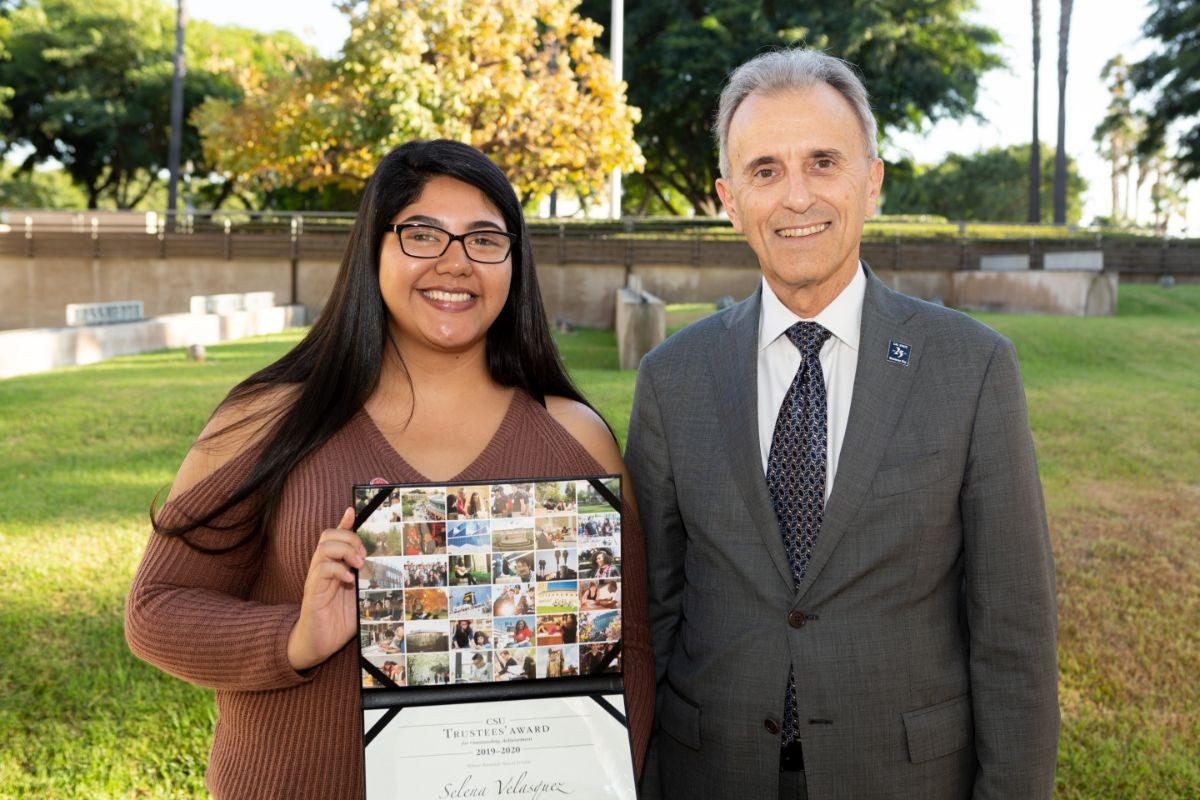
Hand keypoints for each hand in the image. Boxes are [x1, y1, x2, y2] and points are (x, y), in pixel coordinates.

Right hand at [287, 508, 364, 670]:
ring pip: (324, 548)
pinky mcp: (312, 591)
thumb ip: (370, 579)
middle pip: (328, 535)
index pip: (336, 535)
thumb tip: (390, 567)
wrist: (322, 643)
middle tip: (364, 555)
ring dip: (344, 550)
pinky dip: (337, 570)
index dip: (345, 521)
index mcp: (335, 565)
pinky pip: (321, 569)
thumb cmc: (343, 619)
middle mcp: (323, 567)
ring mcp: (316, 578)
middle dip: (349, 537)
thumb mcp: (362, 595)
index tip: (354, 510)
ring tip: (358, 564)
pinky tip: (349, 580)